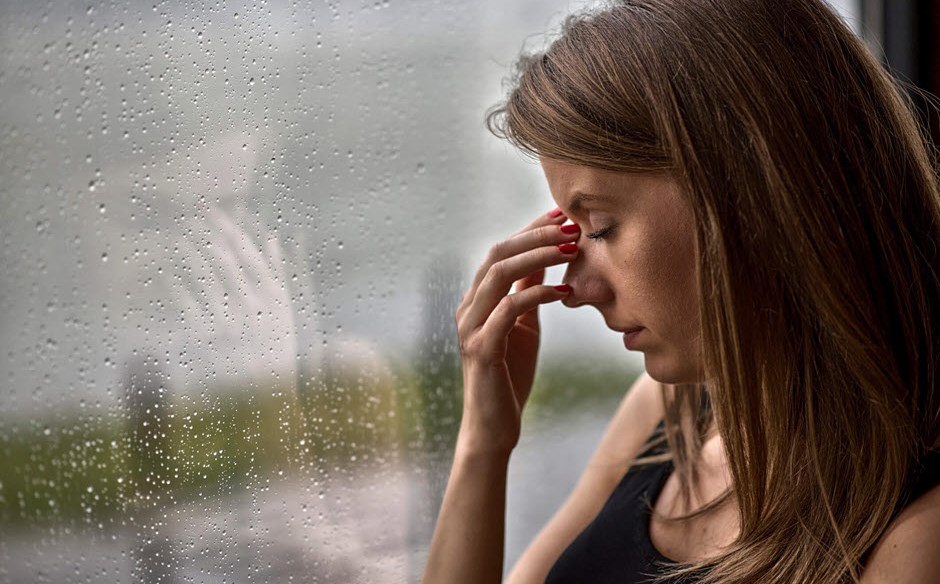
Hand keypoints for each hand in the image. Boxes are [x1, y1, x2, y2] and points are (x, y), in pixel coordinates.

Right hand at [455, 209, 579, 454]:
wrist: (492, 426)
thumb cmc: (510, 376)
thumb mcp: (523, 326)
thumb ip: (527, 293)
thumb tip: (545, 259)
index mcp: (476, 299)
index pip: (502, 251)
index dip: (530, 229)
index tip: (562, 214)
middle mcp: (467, 307)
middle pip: (498, 254)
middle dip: (536, 236)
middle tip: (571, 227)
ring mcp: (470, 327)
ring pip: (499, 275)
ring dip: (538, 257)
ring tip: (571, 249)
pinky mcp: (481, 349)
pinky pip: (508, 310)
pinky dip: (538, 295)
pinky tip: (565, 292)